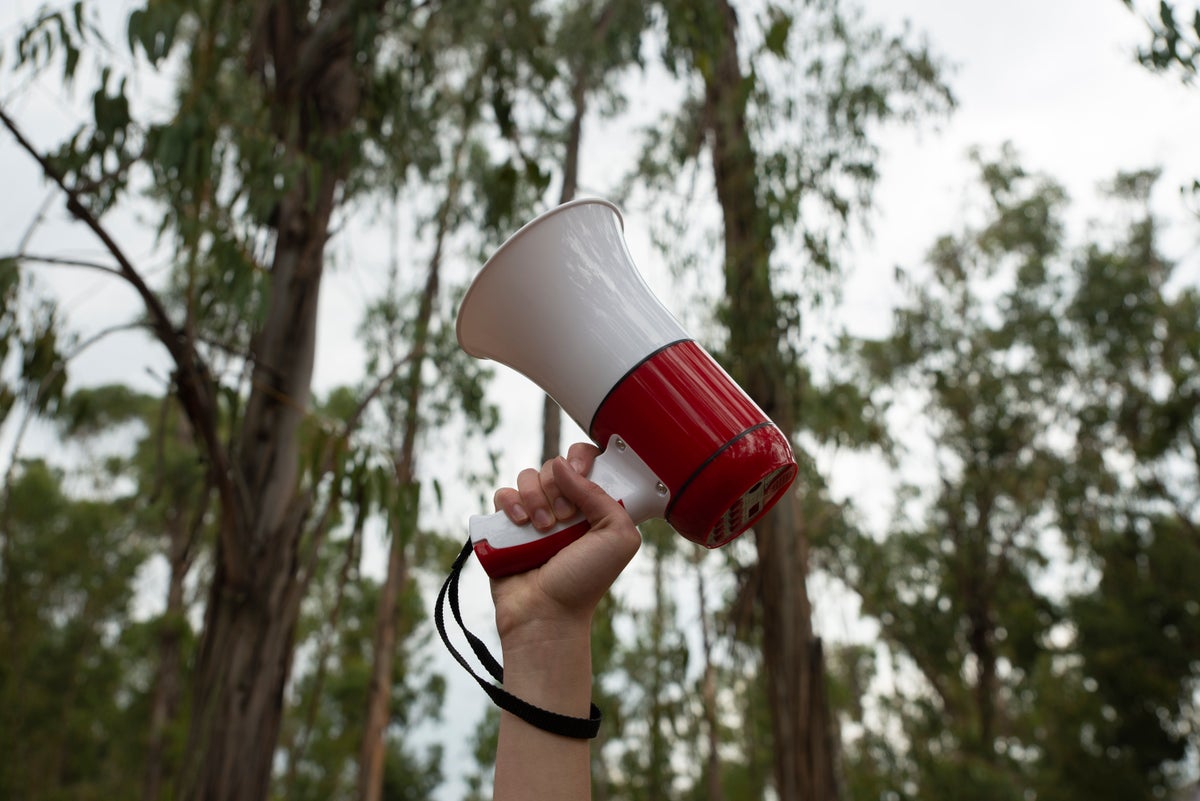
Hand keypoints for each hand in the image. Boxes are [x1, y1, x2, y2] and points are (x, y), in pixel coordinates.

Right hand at [489, 442, 641, 644]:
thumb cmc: (585, 580)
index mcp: (594, 506)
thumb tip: (563, 464)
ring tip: (543, 529)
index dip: (581, 460)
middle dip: (558, 488)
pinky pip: (502, 495)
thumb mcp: (617, 535)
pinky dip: (510, 504)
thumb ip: (601, 494)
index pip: (586, 460)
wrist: (546, 612)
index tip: (580, 475)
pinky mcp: (506, 526)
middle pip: (554, 466)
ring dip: (535, 498)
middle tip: (565, 518)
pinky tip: (520, 525)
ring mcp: (534, 515)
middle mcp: (565, 506)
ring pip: (527, 477)